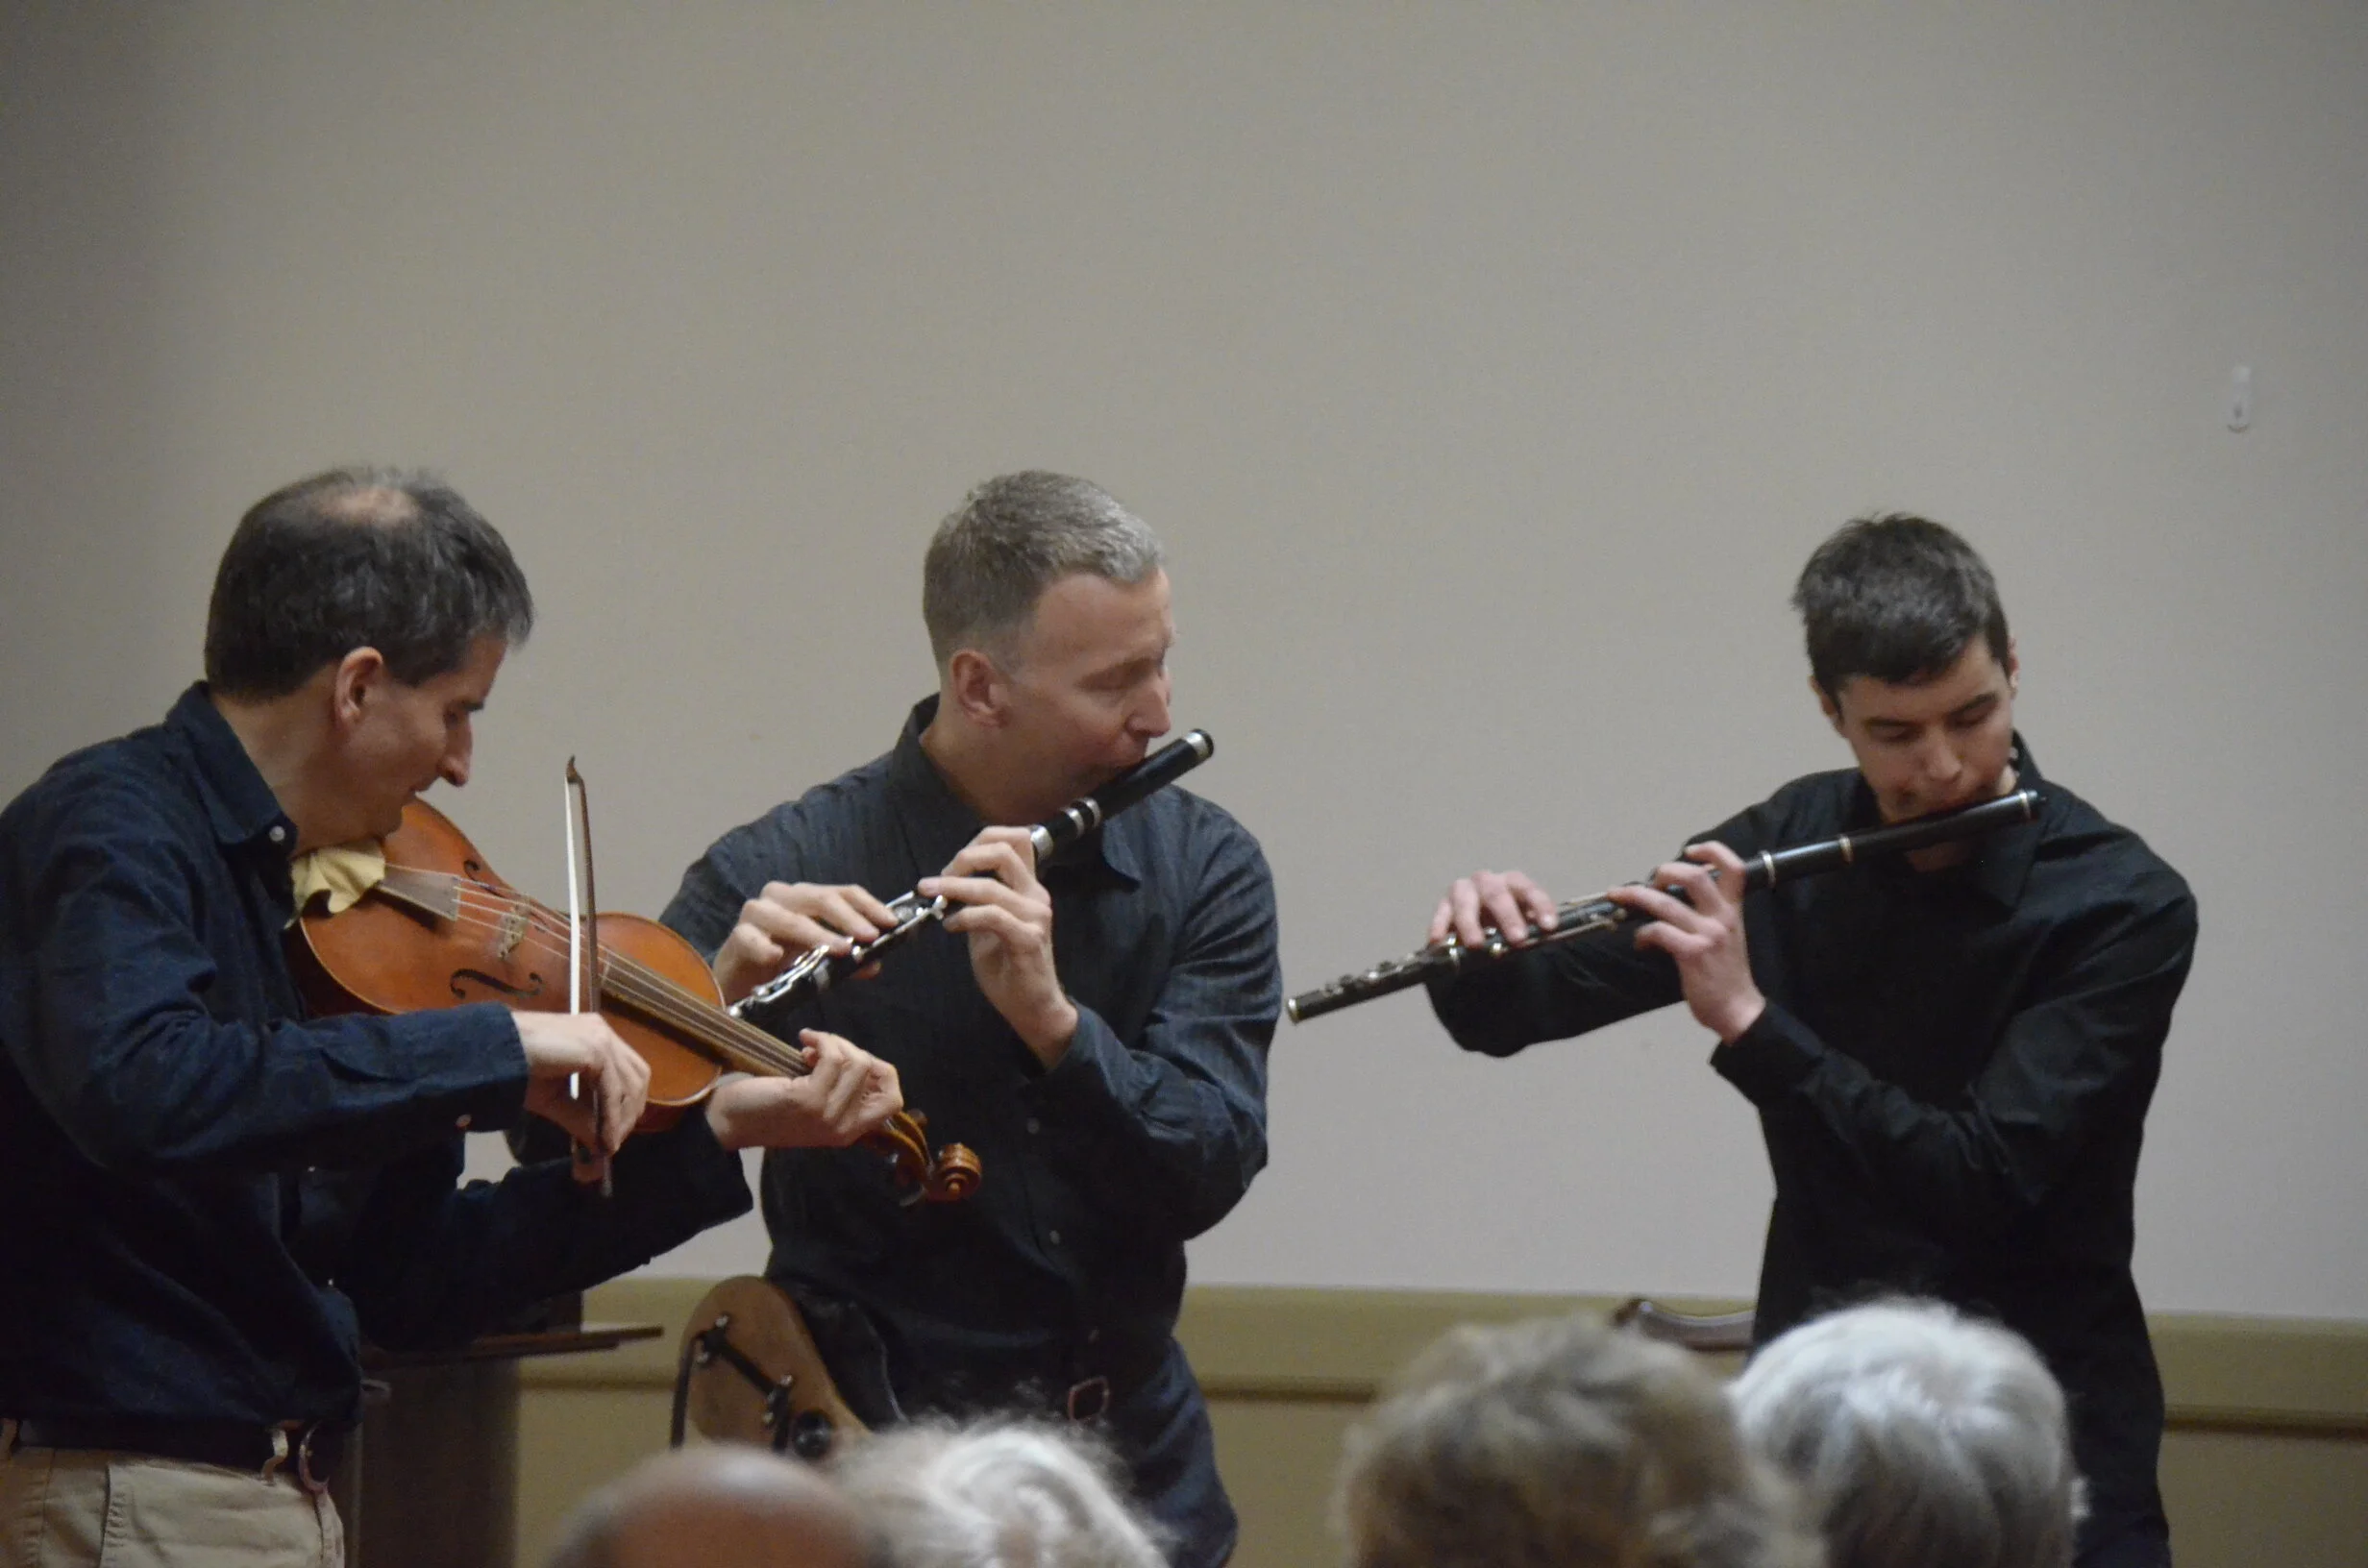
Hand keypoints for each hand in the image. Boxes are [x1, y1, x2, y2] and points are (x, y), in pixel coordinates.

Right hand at [514, 1011, 652, 1184]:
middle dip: (631, 1110)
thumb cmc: (518, 1071)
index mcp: (595, 1035)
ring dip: (621, 1119)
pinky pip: (613, 1090)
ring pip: (629, 1084)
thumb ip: (583, 1118)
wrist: (493, 1054)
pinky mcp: (595, 1048)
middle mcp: (602, 1031)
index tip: (617, 1131)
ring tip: (607, 1144)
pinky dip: (611, 1118)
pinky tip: (603, 1139)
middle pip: (637, 1074)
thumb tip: (603, 1147)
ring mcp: (601, 1036)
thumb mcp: (557, 1099)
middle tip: (615, 1140)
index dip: (629, 1101)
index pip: (628, 1069)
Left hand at [704, 1031, 904, 1149]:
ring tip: (811, 1046)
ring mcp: (828, 1115)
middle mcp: (844, 1127)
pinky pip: (833, 1058)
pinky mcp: (809, 1099)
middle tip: (823, 1048)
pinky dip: (821, 1040)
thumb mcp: (816, 1105)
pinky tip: (803, 1040)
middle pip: (875, 1072)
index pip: (892, 1101)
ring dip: (834, 1042)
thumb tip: (858, 1057)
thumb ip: (841, 1090)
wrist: (731, 1121)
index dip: (882, 1071)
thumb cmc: (771, 1109)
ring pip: (856, 1062)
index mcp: (851, 1131)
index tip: (854, 1058)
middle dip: (852, 1048)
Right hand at [712, 880, 902, 1003]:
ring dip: (817, 935)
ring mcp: (756, 914)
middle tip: (869, 937)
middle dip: (848, 919)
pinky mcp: (736, 937)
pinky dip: (765, 947)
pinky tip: (778, 958)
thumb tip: (875, 964)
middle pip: (819, 898)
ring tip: (841, 951)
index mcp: (805, 897)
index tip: (890, 923)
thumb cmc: (782, 965)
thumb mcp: (820, 961)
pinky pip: (750, 938)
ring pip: (790, 919)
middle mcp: (781, 897)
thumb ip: (846, 960)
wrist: (739, 982)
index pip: (842, 892)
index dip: (868, 905)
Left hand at [919, 826, 1077, 1067]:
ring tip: (933, 900)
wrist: (1033, 1006)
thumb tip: (949, 881)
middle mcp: (1036, 895)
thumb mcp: (990, 925)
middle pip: (1003, 850)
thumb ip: (978, 900)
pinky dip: (965, 917)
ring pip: (990, 886)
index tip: (954, 863)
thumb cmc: (1010, 966)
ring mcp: (1035, 917)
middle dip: (964, 858)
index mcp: (1028, 887)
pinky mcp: (1027, 940)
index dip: (980, 840)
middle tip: (939, 880)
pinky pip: (992, 916)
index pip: (1015, 839)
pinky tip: (950, 926)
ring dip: (953, 889)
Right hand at [1430, 869, 1559, 949]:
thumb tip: (1542, 941)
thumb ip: (1532, 932)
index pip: (1529, 891)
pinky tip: (1438, 942)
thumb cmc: (1507, 926)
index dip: (1541, 907)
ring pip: (1465, 902)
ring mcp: (1463, 891)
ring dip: (1471, 923)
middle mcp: (1487, 881)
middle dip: (1508, 917)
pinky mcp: (1443, 905)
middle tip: (1518, 939)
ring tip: (1477, 945)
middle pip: (1497, 894)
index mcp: (1513, 883)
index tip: (1549, 927)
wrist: (1479, 926)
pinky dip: (1439, 927)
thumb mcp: (1524, 926)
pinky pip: (1440, 915)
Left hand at [1608, 841, 1766, 1042]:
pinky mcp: (1692, 954)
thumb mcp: (1728, 935)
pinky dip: (1642, 934)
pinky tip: (1640, 942)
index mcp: (1733, 910)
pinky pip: (1658, 931)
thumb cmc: (1728, 973)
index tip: (1689, 850)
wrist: (1738, 1010)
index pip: (1733, 868)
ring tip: (1620, 898)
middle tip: (1649, 882)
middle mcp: (1723, 917)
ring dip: (1636, 896)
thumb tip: (1674, 895)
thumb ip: (1709, 913)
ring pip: (1666, 902)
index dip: (1712, 850)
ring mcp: (1708, 935)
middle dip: (1664, 871)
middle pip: (1694, 876)